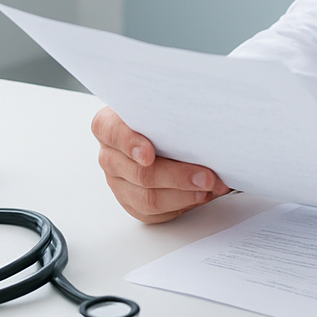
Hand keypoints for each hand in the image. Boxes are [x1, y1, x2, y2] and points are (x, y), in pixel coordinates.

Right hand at [91, 106, 230, 222]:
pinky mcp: (131, 201)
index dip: (130, 144)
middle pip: (139, 173)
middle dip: (178, 177)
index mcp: (108, 125)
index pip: (113, 133)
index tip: (149, 154)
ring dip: (184, 196)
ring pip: (147, 199)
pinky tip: (200, 195)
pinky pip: (153, 213)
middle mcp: (110, 156)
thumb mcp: (161, 103)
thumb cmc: (159, 114)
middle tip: (206, 176)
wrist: (158, 127)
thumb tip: (202, 122)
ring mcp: (118, 181)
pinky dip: (181, 205)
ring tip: (208, 188)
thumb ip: (170, 111)